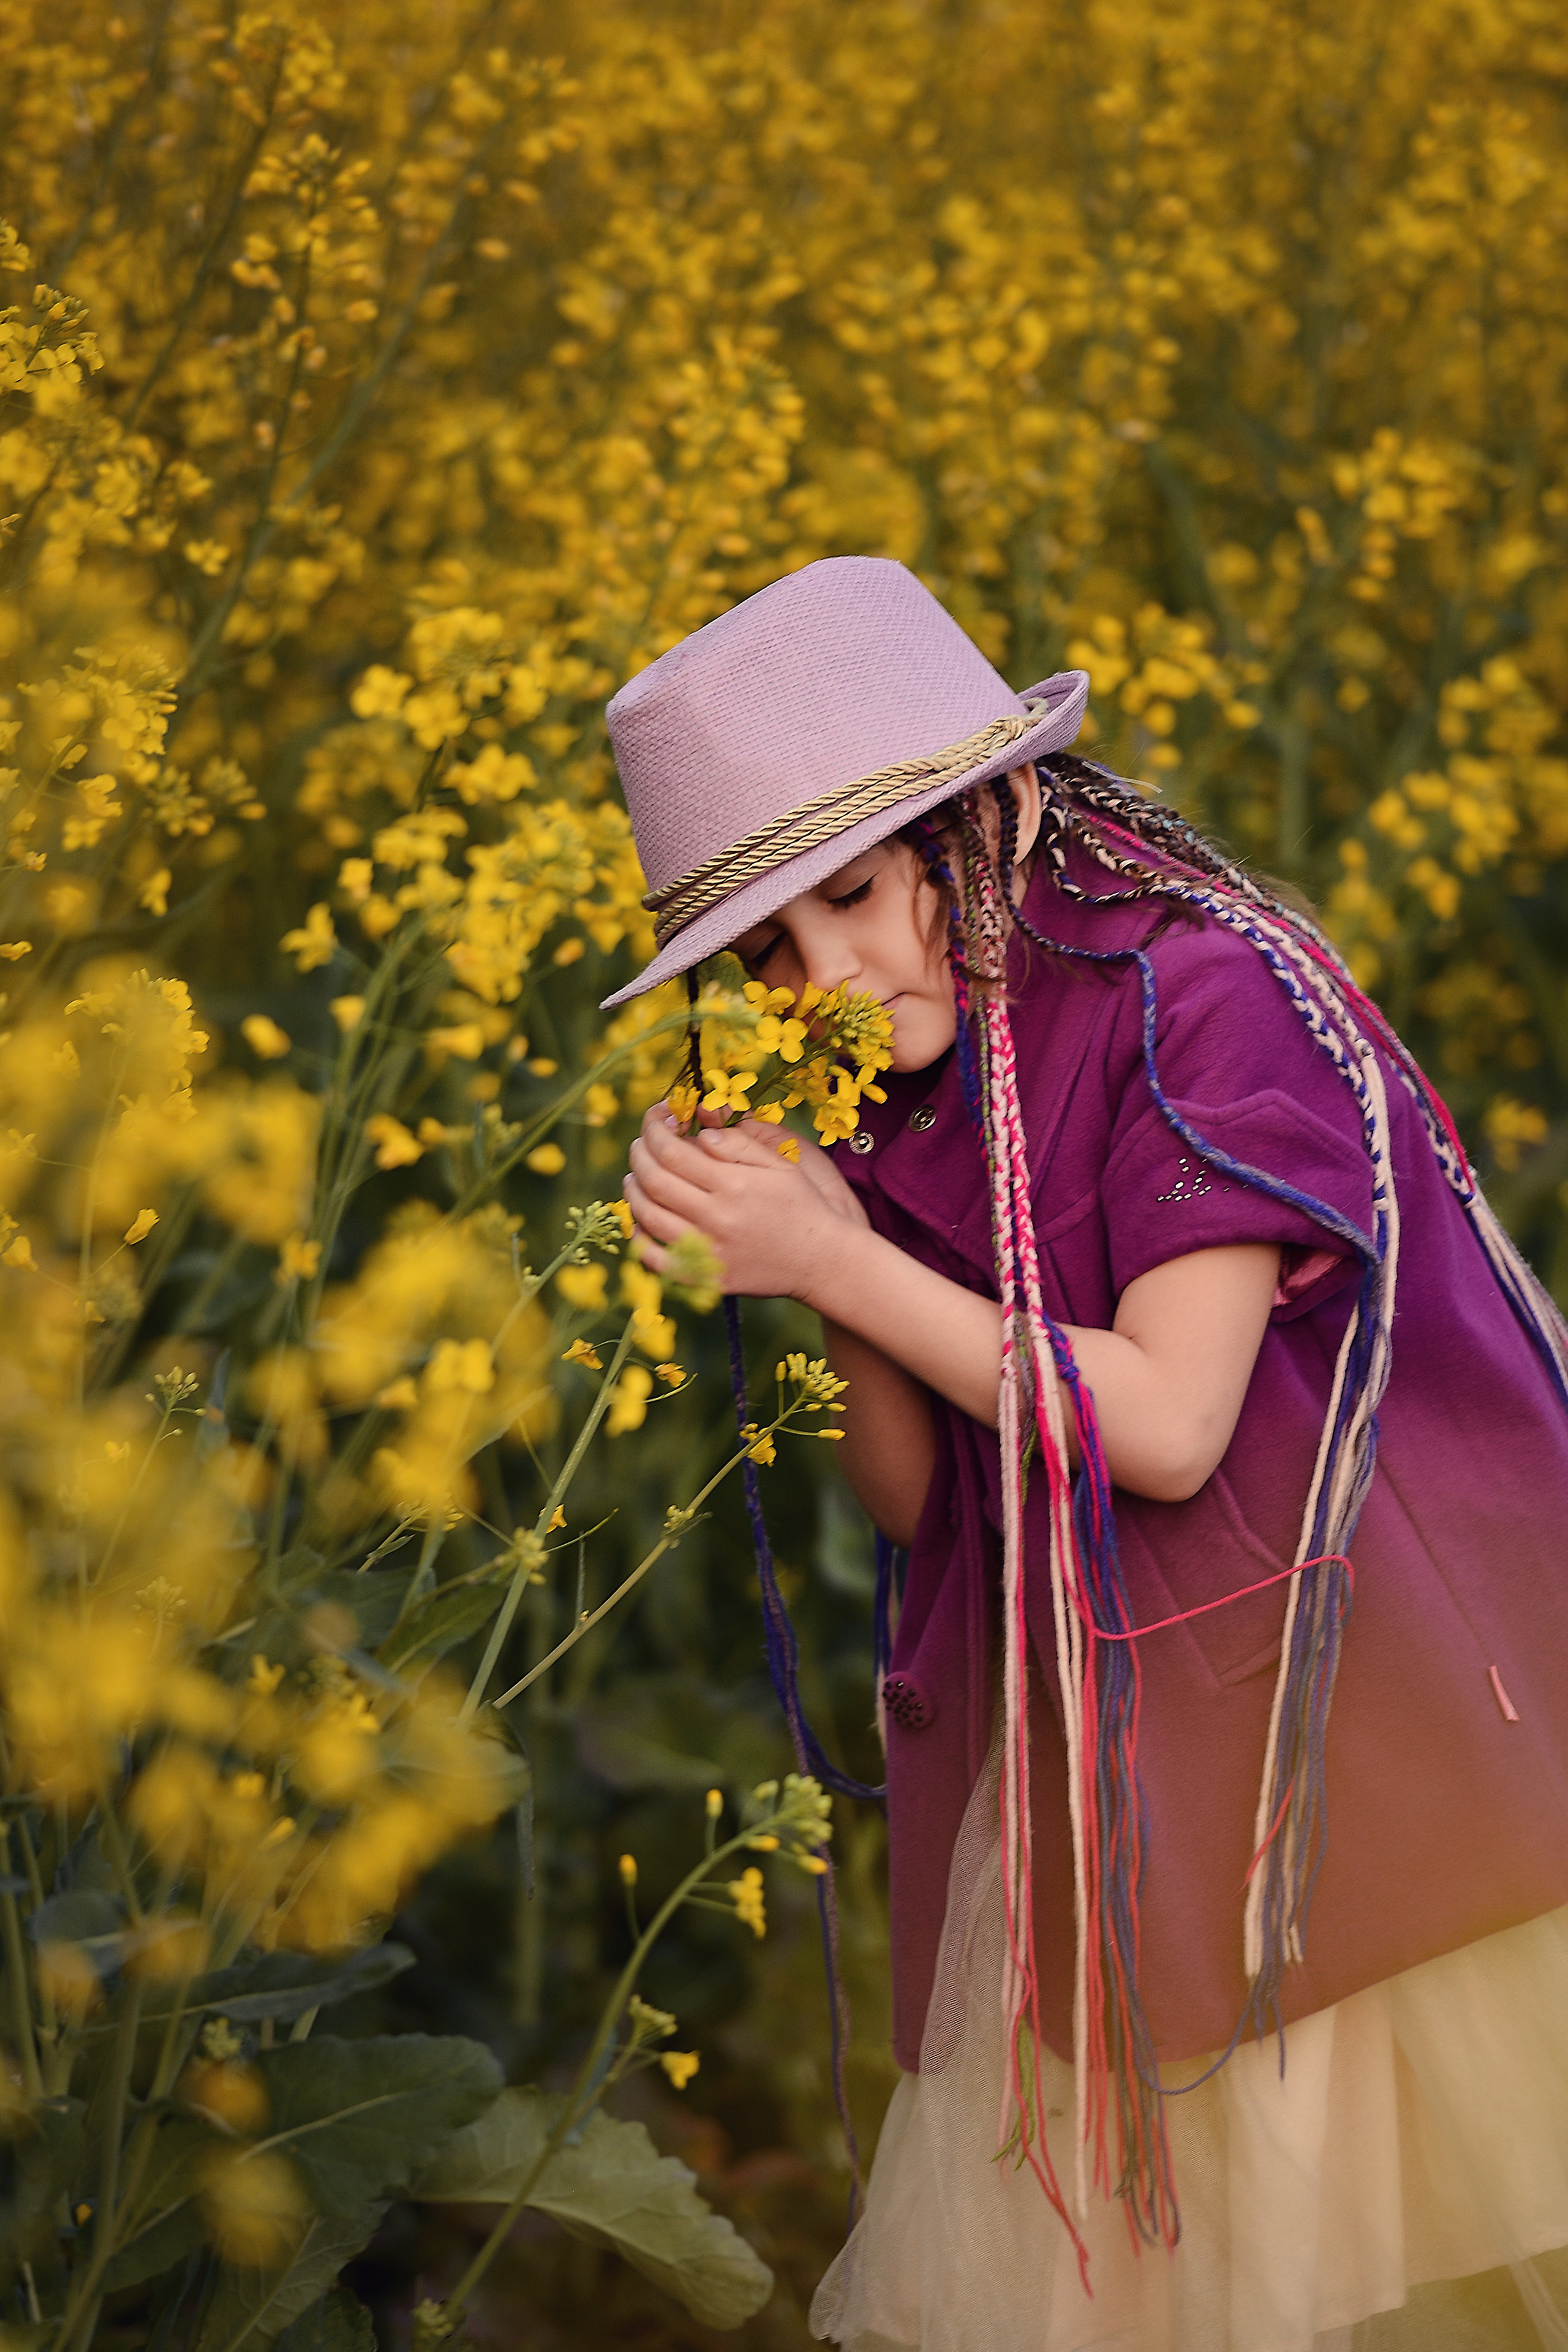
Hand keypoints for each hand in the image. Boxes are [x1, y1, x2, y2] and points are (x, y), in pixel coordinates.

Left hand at [623, 1103, 865, 1300]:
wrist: (821, 1261)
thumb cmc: (803, 1206)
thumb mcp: (781, 1164)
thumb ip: (740, 1143)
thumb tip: (700, 1133)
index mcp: (733, 1184)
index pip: (672, 1151)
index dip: (654, 1131)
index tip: (655, 1121)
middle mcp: (716, 1217)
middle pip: (654, 1180)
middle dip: (639, 1154)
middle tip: (640, 1143)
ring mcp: (708, 1251)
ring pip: (649, 1216)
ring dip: (632, 1191)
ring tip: (634, 1175)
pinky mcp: (706, 1277)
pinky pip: (656, 1260)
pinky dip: (639, 1238)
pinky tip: (640, 1220)